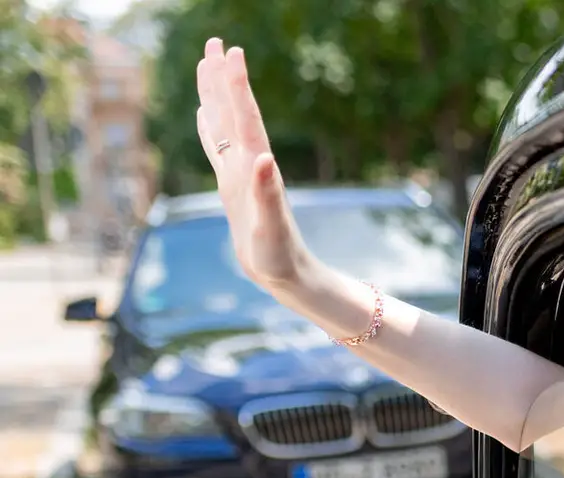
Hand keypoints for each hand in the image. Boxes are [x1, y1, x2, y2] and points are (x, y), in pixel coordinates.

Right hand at [195, 40, 305, 290]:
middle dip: (224, 78)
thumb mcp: (273, 228)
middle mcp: (249, 164)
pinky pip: (217, 148)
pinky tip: (204, 112)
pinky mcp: (233, 186)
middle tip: (215, 42)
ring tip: (206, 63)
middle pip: (234, 113)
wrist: (287, 275)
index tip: (232, 53)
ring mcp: (240, 173)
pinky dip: (209, 127)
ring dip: (215, 94)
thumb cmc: (281, 257)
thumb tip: (264, 158)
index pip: (246, 120)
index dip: (237, 88)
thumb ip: (268, 193)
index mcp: (257, 169)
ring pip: (224, 124)